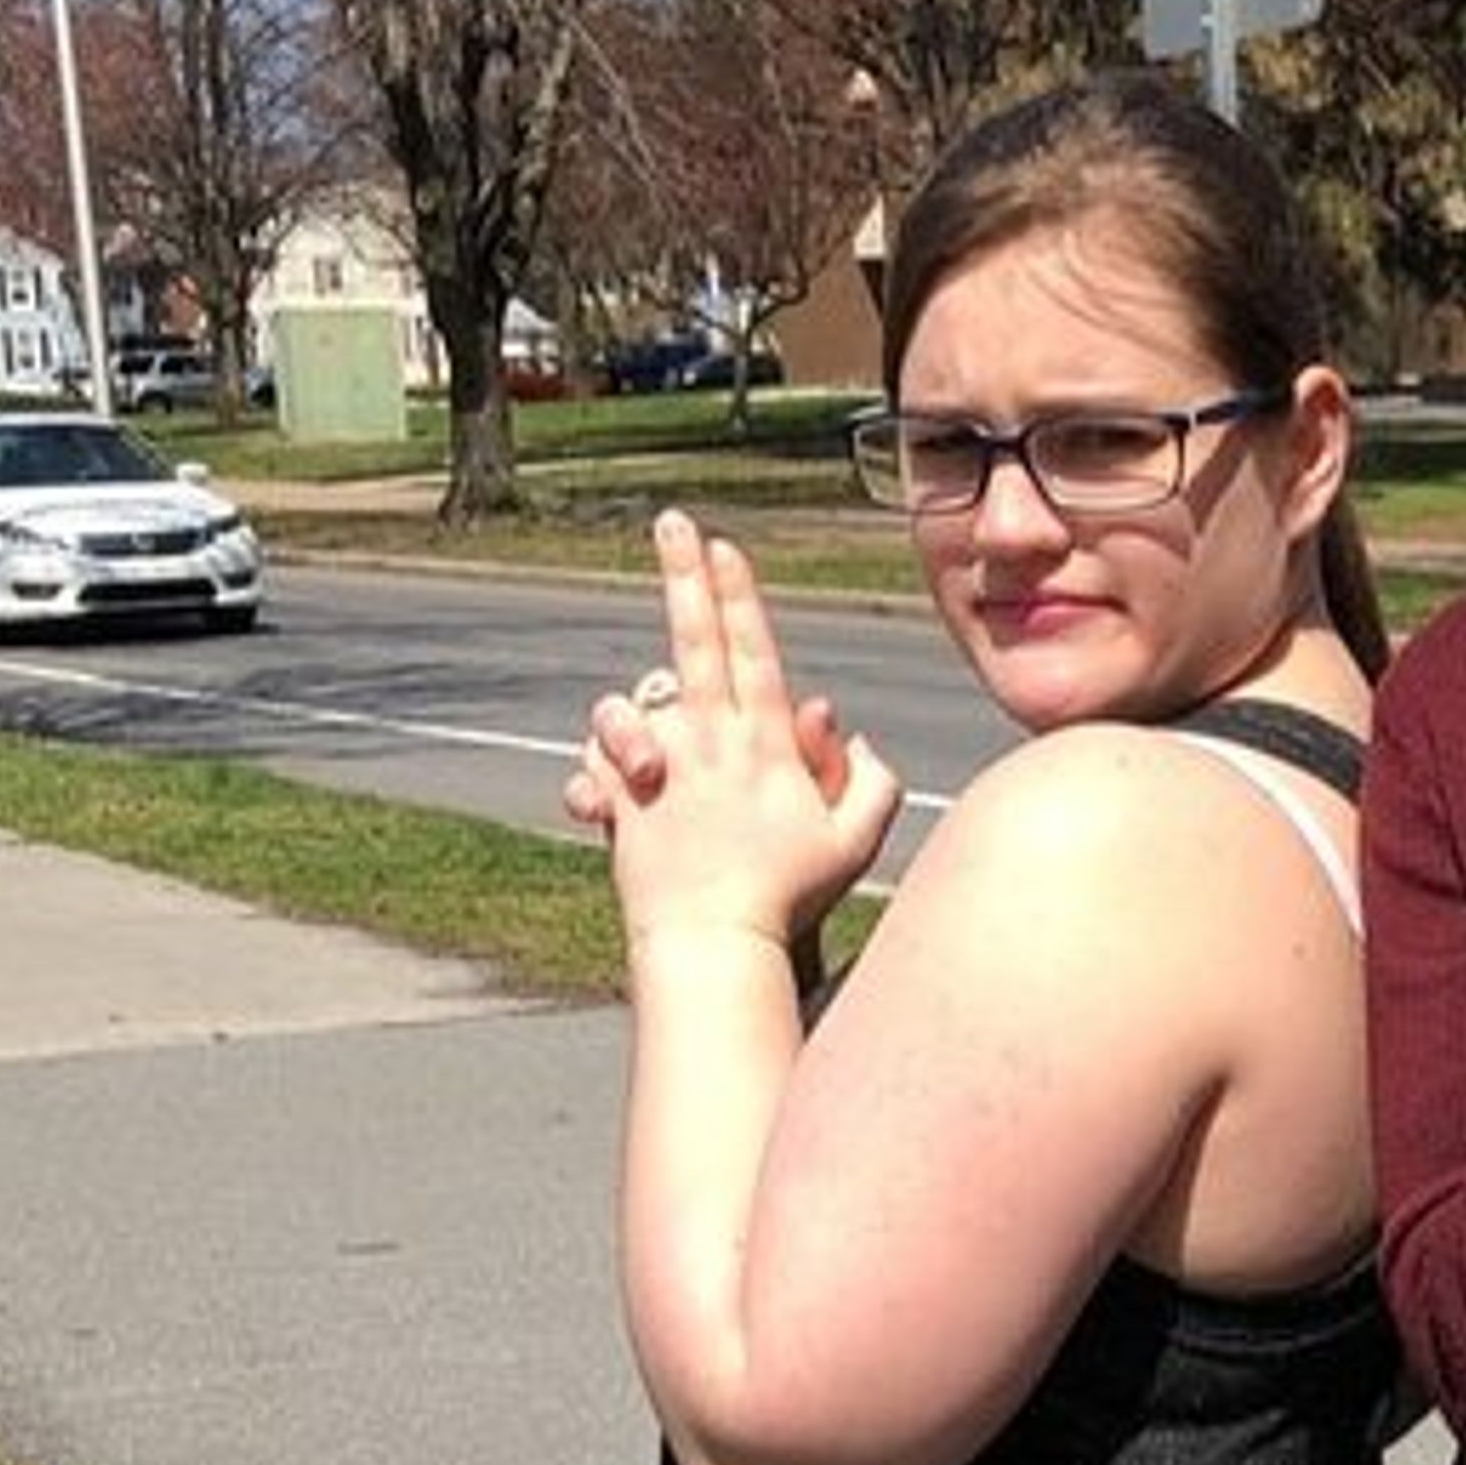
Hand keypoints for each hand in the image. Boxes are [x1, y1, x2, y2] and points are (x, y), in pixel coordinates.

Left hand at [599, 510, 904, 950]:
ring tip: (649, 755)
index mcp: (764, 744)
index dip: (738, 594)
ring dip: (631, 714)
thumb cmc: (788, 896)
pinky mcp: (619, 796)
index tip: (724, 546)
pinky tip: (622, 793)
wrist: (709, 942)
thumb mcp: (853, 842)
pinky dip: (603, 768)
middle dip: (684, 576)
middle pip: (693, 640)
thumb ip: (871, 781)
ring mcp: (660, 765)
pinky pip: (594, 757)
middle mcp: (709, 741)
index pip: (753, 651)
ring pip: (629, 702)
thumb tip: (854, 731)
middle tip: (672, 523)